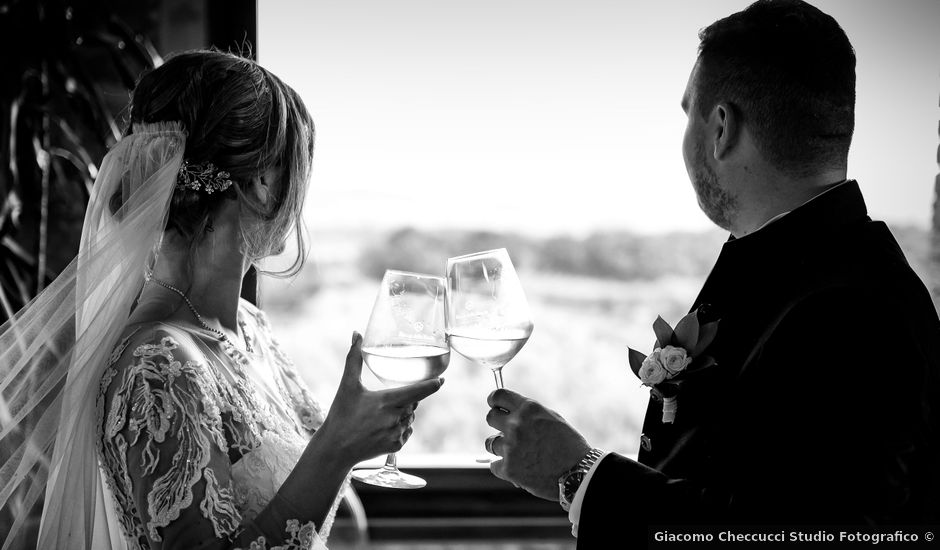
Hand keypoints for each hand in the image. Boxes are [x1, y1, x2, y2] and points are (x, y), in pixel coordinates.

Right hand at [318, 332, 443, 465]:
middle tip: (387, 400)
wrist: (335, 449)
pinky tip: (381, 427)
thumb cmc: (341, 416)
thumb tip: (356, 334)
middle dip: (406, 399)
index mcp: (386, 401)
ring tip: (379, 415)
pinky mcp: (395, 446)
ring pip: (410, 417)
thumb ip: (354, 359)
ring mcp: (396, 433)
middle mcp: (394, 417)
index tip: (442, 379)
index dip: (432, 385)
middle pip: (413, 403)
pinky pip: (406, 432)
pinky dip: (400, 427)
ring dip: (403, 413)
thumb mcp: (347, 385)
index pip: (418, 391)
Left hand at [485, 388, 590, 500]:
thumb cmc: (569, 445)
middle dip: (497, 424)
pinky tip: (521, 469)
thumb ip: (529, 413)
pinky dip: (505, 468)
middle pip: (490, 417)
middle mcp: (516, 425)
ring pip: (491, 443)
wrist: (579, 474)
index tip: (494, 406)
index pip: (498, 396)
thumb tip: (508, 411)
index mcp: (528, 409)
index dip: (494, 401)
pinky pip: (495, 465)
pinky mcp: (508, 469)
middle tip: (508, 433)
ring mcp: (510, 447)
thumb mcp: (552, 419)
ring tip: (520, 454)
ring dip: (502, 448)